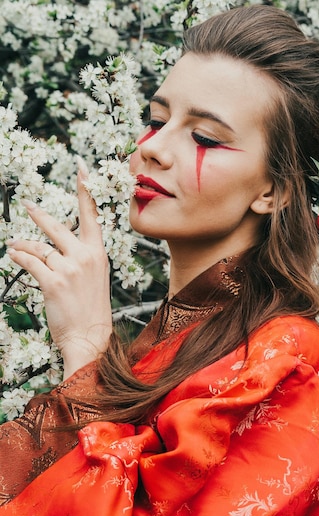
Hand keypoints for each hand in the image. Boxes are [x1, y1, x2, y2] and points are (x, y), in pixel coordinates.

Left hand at [7, 161, 111, 377]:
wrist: (89, 337)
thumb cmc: (91, 309)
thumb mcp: (95, 277)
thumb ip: (82, 256)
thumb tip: (57, 243)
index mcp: (98, 253)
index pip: (91, 215)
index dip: (85, 190)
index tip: (81, 168)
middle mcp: (85, 256)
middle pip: (56, 226)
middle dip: (38, 215)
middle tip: (27, 205)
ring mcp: (69, 269)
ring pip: (38, 246)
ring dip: (22, 245)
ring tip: (13, 245)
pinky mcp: (53, 282)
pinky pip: (29, 261)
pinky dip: (18, 257)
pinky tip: (12, 256)